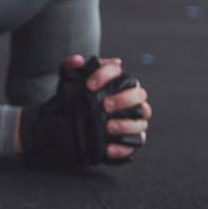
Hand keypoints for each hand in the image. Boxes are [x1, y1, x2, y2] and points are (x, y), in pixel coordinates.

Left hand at [18, 55, 150, 165]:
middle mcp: (131, 101)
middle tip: (104, 105)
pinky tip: (108, 148)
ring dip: (126, 124)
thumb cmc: (74, 99)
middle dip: (123, 99)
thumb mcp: (67, 83)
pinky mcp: (130, 140)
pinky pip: (134, 145)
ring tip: (108, 127)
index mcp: (118, 83)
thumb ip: (70, 68)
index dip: (106, 76)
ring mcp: (133, 121)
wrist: (66, 124)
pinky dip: (123, 147)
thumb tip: (78, 60)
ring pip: (141, 121)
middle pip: (139, 95)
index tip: (89, 85)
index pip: (120, 73)